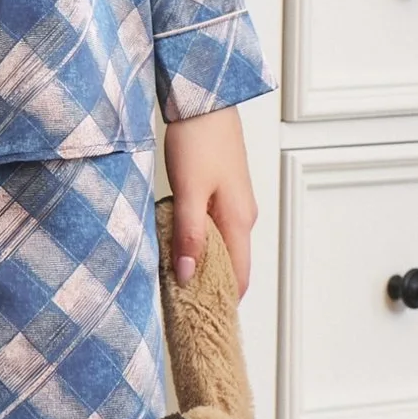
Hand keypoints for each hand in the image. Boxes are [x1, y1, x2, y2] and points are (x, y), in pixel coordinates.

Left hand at [162, 106, 256, 298]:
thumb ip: (188, 235)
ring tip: (174, 282)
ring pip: (223, 247)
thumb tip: (188, 276)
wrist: (204, 98)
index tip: (199, 320)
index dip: (222, 302)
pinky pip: (215, 230)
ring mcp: (234, 203)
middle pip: (232, 266)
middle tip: (180, 307)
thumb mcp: (189, 191)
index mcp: (239, 220)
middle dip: (210, 288)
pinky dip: (200, 244)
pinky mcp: (223, 192)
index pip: (238, 277)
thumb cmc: (198, 139)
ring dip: (203, 265)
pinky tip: (178, 245)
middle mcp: (243, 216)